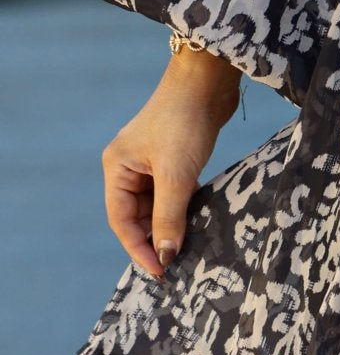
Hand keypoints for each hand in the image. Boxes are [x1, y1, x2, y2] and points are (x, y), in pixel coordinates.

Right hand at [101, 49, 241, 277]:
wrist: (207, 81)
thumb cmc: (185, 121)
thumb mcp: (177, 174)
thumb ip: (169, 216)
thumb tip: (166, 255)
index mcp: (116, 168)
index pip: (121, 221)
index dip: (139, 249)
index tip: (160, 273)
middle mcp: (127, 166)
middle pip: (136, 216)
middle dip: (153, 241)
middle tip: (175, 267)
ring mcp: (149, 162)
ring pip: (155, 206)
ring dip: (169, 227)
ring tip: (187, 251)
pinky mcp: (172, 159)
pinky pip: (172, 194)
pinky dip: (182, 209)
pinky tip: (197, 223)